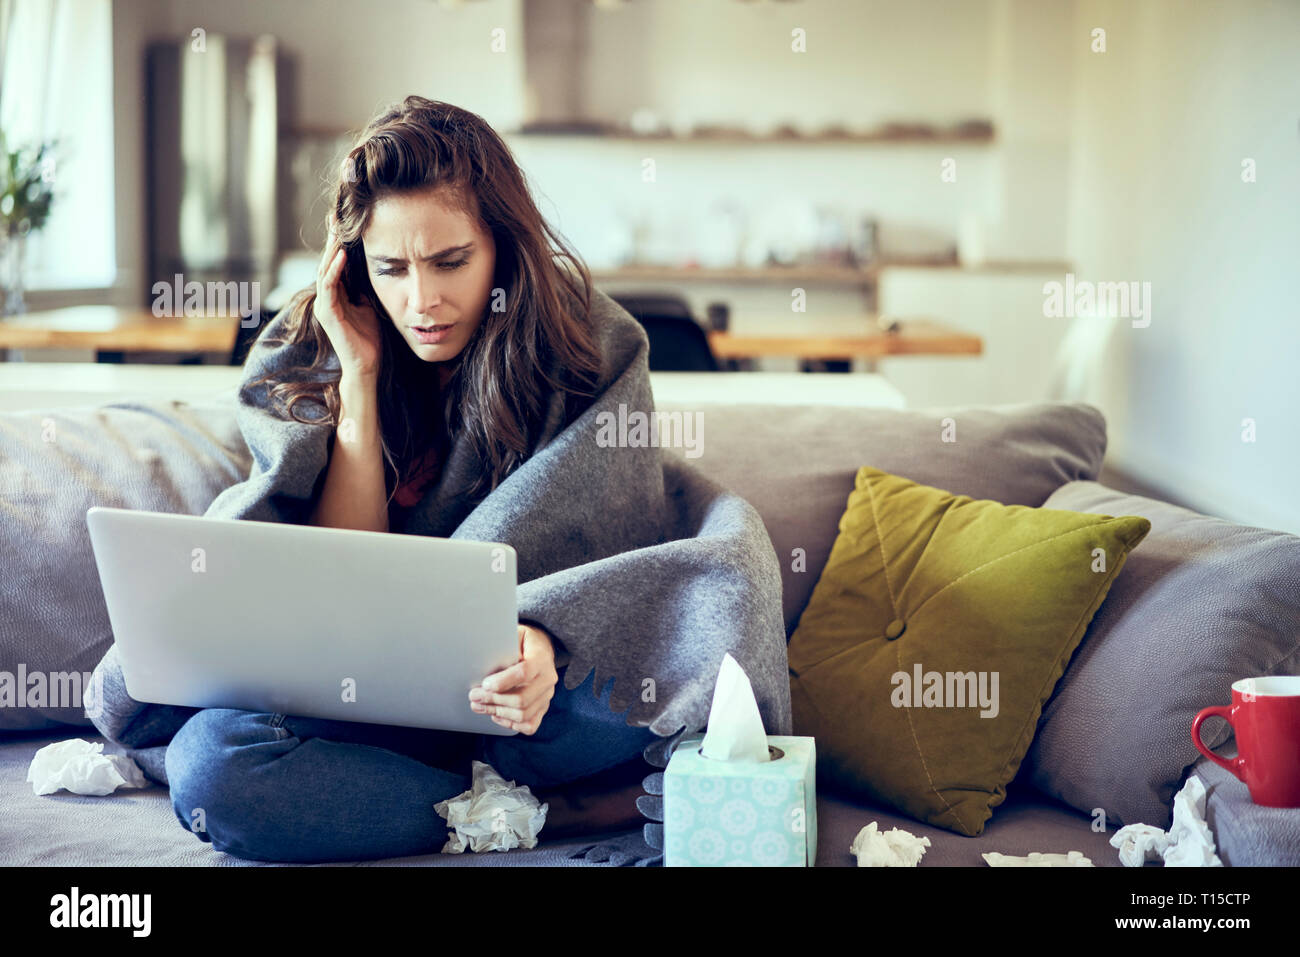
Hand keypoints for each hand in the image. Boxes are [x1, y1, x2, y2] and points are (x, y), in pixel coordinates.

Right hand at [314, 228, 382, 379]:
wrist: (367, 364)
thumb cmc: (370, 337)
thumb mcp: (370, 304)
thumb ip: (366, 287)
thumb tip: (378, 266)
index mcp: (335, 294)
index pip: (335, 262)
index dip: (338, 242)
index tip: (345, 221)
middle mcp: (326, 297)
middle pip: (327, 261)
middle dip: (331, 239)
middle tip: (335, 216)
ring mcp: (324, 305)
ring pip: (324, 270)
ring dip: (331, 249)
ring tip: (338, 229)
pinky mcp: (327, 314)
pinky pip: (328, 286)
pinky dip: (335, 269)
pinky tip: (342, 254)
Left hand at [469, 623, 558, 734]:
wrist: (542, 648)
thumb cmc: (524, 641)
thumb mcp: (515, 634)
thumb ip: (503, 646)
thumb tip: (484, 660)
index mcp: (541, 658)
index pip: (524, 673)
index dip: (502, 681)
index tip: (484, 684)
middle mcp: (547, 679)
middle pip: (522, 699)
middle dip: (494, 700)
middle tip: (474, 696)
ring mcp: (547, 696)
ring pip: (523, 715)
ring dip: (497, 712)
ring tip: (479, 705)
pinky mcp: (543, 708)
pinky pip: (530, 725)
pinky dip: (511, 724)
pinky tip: (496, 715)